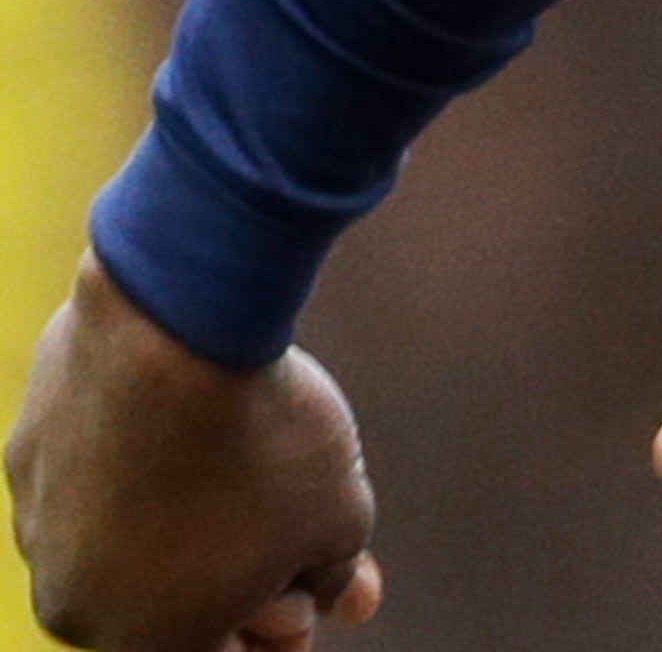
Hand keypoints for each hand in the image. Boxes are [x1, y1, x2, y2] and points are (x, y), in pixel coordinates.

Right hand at [7, 254, 381, 651]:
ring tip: (249, 478)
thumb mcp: (338, 519)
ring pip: (124, 543)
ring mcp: (38, 529)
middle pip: (165, 610)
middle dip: (236, 587)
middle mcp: (75, 603)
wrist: (176, 329)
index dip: (276, 631)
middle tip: (295, 547)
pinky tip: (192, 426)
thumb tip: (341, 598)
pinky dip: (143, 465)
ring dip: (184, 527)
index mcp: (150, 643)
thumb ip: (333, 573)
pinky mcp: (26, 456)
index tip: (308, 598)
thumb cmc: (267, 443)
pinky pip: (95, 476)